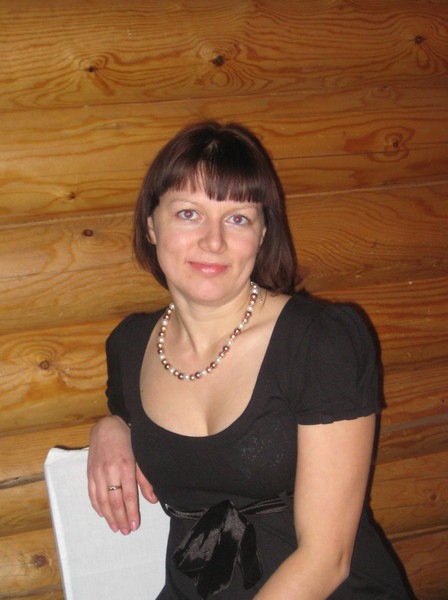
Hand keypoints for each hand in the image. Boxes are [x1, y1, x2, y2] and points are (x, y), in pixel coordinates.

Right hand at [87, 415, 157, 534]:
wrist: (105, 427)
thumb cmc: (126, 440)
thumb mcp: (140, 456)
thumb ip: (145, 478)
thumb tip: (152, 499)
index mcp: (125, 466)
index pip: (128, 495)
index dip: (131, 512)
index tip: (135, 525)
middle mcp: (110, 471)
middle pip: (115, 501)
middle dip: (121, 518)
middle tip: (126, 531)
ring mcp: (97, 473)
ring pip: (102, 500)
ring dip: (109, 516)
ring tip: (115, 527)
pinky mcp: (89, 473)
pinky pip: (91, 494)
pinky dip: (97, 506)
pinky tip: (102, 514)